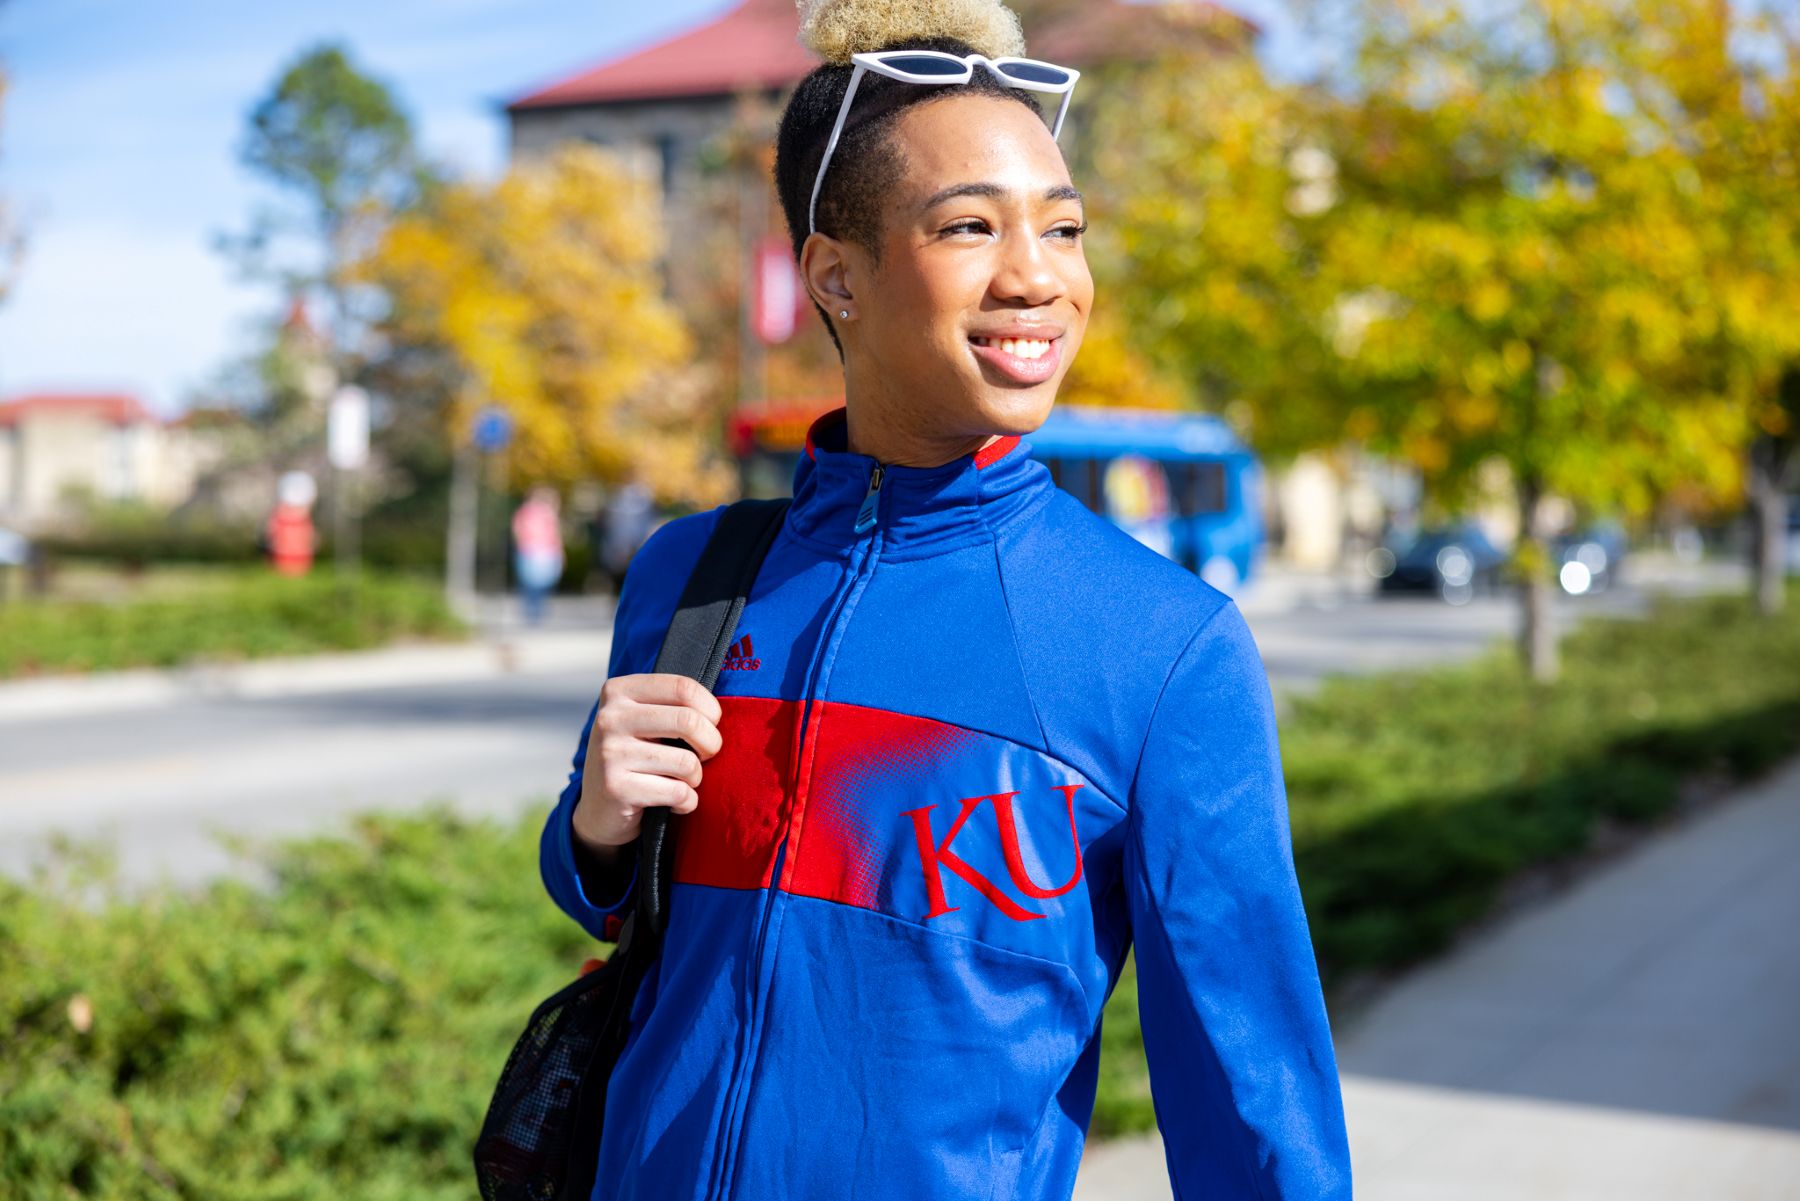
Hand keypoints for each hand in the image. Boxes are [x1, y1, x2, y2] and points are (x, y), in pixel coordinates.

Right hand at [572, 672, 722, 856]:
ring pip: (686, 762)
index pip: (683, 687)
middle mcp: (610, 718)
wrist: (599, 808)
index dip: (710, 709)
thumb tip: (718, 712)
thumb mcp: (644, 721)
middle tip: (707, 755)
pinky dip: (688, 802)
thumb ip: (672, 706)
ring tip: (684, 782)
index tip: (712, 725)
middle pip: (689, 721)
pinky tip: (676, 803)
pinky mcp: (616, 788)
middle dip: (712, 744)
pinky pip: (678, 793)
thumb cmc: (636, 757)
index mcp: (618, 691)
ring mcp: (610, 753)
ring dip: (696, 778)